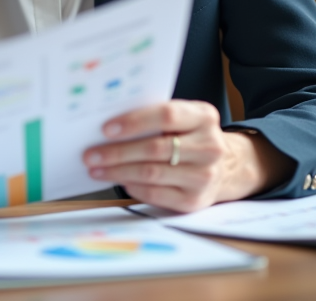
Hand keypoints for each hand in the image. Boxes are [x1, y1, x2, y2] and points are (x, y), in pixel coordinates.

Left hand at [81, 100, 291, 211]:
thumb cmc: (191, 137)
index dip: (134, 121)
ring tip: (96, 168)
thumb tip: (110, 125)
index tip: (106, 128)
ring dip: (118, 171)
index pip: (166, 115)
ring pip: (151, 173)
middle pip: (155, 148)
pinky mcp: (194, 200)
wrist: (225, 167)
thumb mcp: (185, 118)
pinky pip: (155, 193)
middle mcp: (209, 146)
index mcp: (205, 117)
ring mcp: (204, 175)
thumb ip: (157, 117)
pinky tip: (118, 180)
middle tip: (91, 153)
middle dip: (117, 151)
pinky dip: (132, 186)